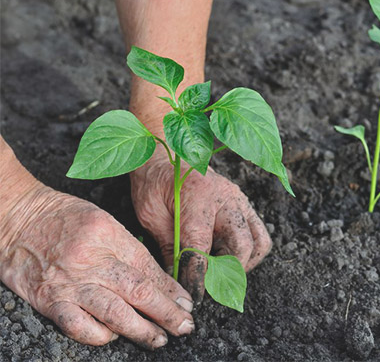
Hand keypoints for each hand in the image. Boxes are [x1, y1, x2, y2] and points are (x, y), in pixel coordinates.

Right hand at [0, 183, 194, 347]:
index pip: (149, 269)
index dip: (171, 291)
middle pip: (139, 292)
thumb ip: (130, 250)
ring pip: (115, 313)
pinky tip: (113, 336)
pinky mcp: (49, 300)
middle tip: (184, 326)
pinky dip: (100, 336)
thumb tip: (160, 281)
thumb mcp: (104, 222)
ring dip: (142, 330)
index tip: (186, 304)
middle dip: (167, 314)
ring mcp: (69, 282)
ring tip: (160, 338)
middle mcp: (91, 260)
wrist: (17, 217)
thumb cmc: (64, 217)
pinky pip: (79, 327)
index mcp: (109, 235)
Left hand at [130, 150, 271, 301]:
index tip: (194, 297)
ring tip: (220, 272)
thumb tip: (176, 281)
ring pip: (258, 242)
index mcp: (197, 199)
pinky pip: (259, 233)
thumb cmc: (154, 182)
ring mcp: (239, 200)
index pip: (201, 248)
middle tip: (208, 287)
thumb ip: (167, 247)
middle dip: (225, 273)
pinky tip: (226, 256)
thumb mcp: (150, 215)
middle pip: (241, 247)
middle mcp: (225, 199)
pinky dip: (249, 251)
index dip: (198, 277)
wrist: (166, 153)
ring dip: (243, 264)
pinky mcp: (244, 204)